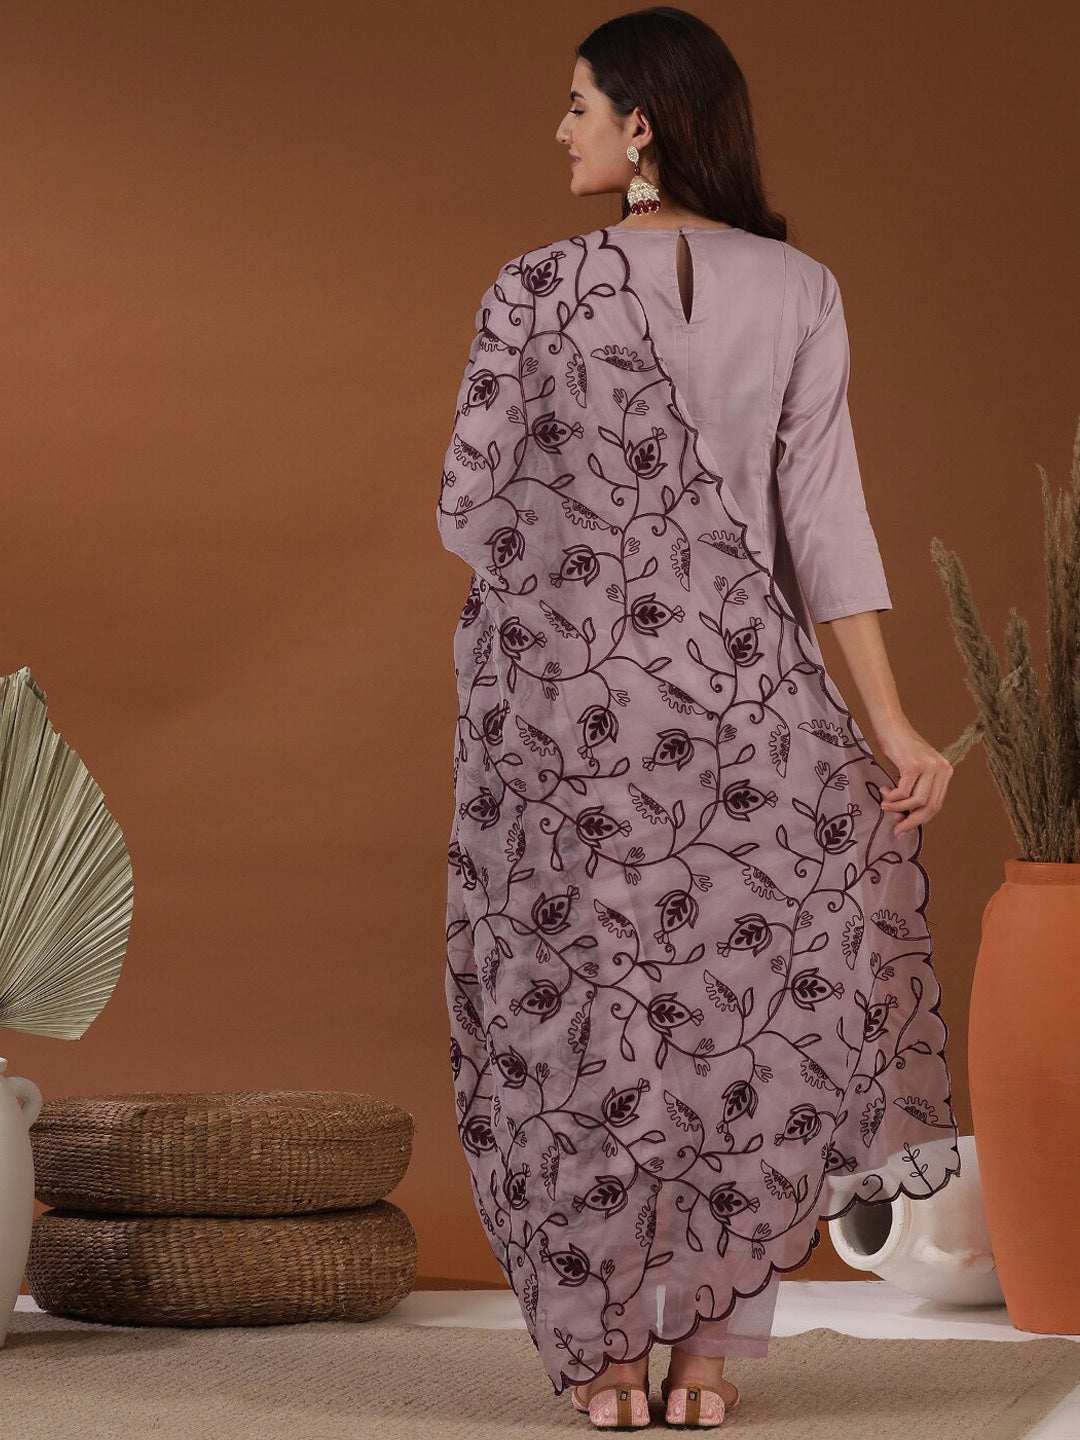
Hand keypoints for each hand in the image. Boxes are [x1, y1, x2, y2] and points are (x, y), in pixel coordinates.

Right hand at [873, 719, 953, 837]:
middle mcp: (941, 768)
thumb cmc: (897, 748)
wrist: (890, 725)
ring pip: (918, 802)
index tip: (904, 829)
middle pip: (931, 807)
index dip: (920, 820)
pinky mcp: (914, 765)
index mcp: (945, 771)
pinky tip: (884, 792)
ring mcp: (929, 766)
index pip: (936, 804)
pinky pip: (904, 792)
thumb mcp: (908, 775)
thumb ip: (909, 795)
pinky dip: (893, 798)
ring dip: (898, 808)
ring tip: (885, 803)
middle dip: (912, 821)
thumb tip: (901, 822)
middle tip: (896, 829)